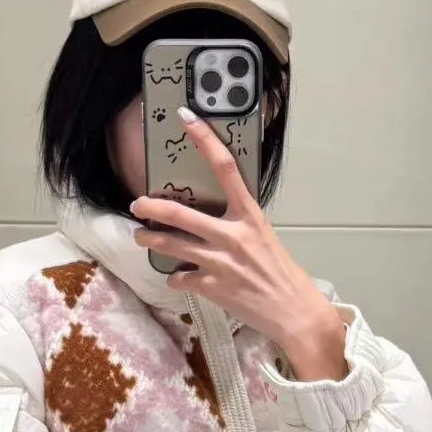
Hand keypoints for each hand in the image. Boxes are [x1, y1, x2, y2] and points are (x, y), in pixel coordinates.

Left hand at [131, 110, 347, 380]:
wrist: (293, 312)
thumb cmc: (282, 274)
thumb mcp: (264, 238)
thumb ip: (239, 225)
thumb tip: (214, 217)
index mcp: (250, 216)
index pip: (226, 169)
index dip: (205, 141)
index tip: (186, 119)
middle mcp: (233, 235)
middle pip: (181, 213)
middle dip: (152, 207)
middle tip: (138, 204)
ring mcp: (219, 263)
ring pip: (171, 246)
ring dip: (151, 241)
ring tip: (141, 237)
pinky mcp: (212, 287)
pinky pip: (181, 277)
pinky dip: (176, 277)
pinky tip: (176, 278)